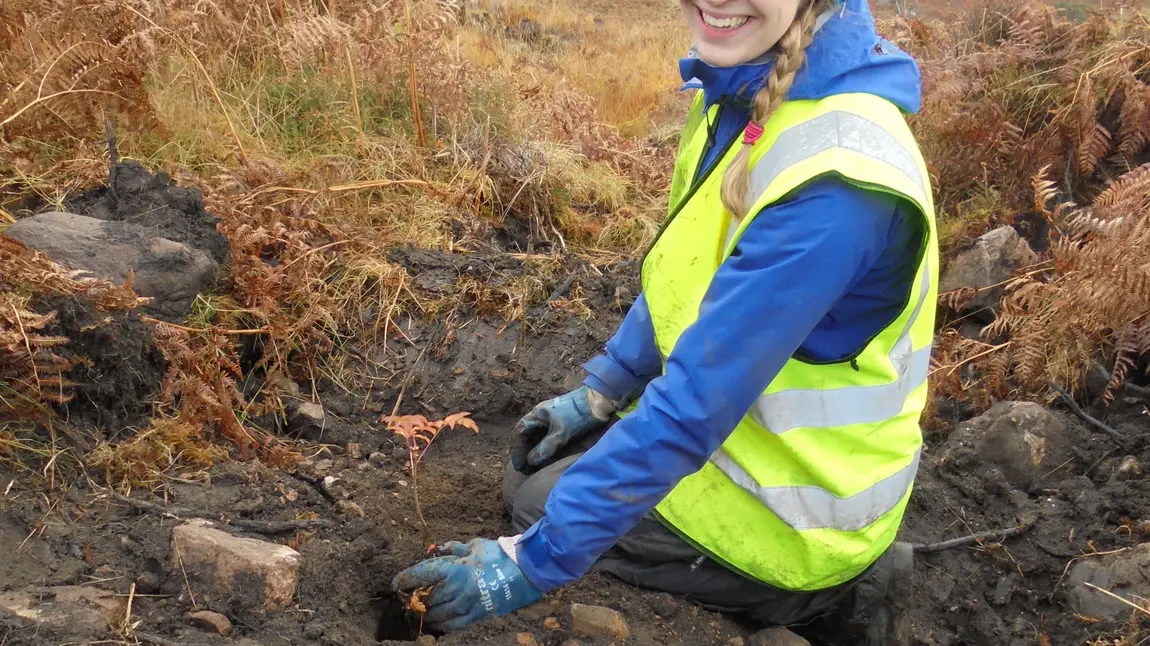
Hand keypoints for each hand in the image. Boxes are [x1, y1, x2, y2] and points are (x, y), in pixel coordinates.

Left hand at [392, 538, 542, 631]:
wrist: (525, 570)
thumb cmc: (498, 555)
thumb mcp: (473, 545)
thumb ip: (452, 548)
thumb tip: (435, 549)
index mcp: (454, 568)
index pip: (421, 575)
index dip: (405, 579)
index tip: (396, 582)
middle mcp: (457, 588)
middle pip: (427, 598)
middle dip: (414, 599)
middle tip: (408, 599)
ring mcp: (466, 604)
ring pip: (438, 614)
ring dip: (427, 613)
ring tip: (421, 611)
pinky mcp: (477, 615)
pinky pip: (454, 625)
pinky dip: (443, 625)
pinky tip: (438, 623)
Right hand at [510, 385, 615, 473]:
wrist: (598, 402)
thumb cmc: (578, 415)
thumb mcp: (561, 433)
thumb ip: (545, 448)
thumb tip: (531, 461)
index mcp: (537, 413)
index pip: (519, 431)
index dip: (516, 449)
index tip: (518, 465)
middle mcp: (540, 416)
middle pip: (526, 435)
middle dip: (523, 452)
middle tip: (524, 470)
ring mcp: (550, 420)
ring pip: (535, 437)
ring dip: (532, 451)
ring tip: (532, 467)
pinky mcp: (560, 425)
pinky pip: (545, 438)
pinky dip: (542, 448)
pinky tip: (543, 458)